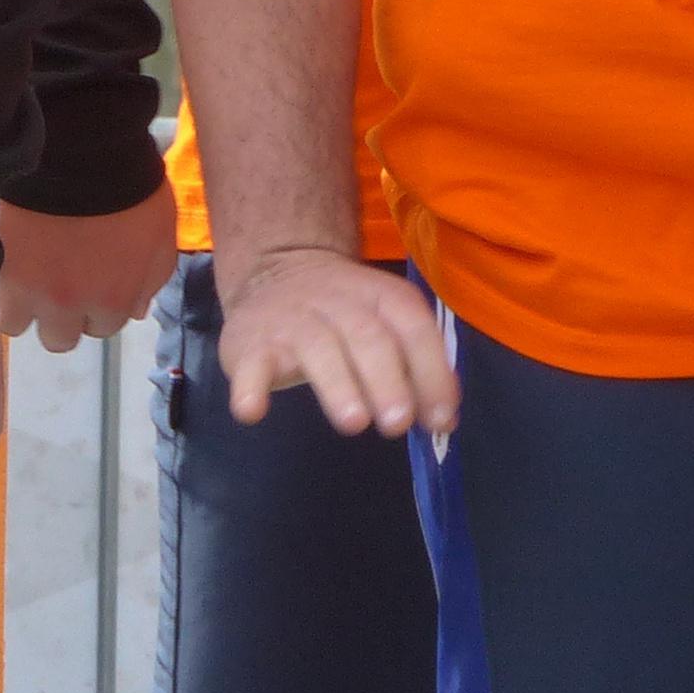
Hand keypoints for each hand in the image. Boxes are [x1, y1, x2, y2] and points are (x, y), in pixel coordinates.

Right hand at [0, 190, 178, 352]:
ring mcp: (25, 290)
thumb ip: (150, 278)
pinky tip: (5, 255)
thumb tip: (135, 312)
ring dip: (22, 304)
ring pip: (15, 323)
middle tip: (57, 278)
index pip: (100, 328)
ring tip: (25, 268)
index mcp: (111, 302)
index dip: (95, 305)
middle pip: (58, 338)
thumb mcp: (159, 233)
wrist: (81, 150)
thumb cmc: (130, 187)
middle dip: (60, 315)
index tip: (90, 281)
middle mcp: (66, 306)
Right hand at [211, 244, 457, 437]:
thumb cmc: (342, 316)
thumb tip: (443, 420)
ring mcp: (292, 320)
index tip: (441, 419)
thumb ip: (416, 370)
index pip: (412, 327)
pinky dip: (250, 386)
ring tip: (354, 423)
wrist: (274, 269)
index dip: (431, 371)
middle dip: (386, 380)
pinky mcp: (251, 342)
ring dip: (338, 385)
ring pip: (318, 347)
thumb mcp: (384, 327)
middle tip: (397, 423)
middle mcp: (337, 302)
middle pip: (367, 336)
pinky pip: (251, 363)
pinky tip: (253, 411)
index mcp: (379, 297)